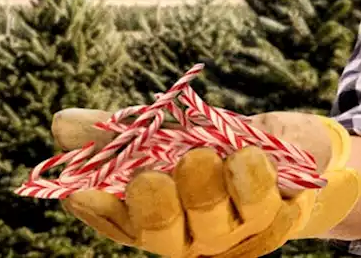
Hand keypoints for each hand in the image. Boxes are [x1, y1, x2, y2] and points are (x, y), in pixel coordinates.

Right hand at [50, 108, 360, 256]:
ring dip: (216, 188)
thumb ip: (126, 132)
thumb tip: (61, 124)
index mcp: (159, 217)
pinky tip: (260, 156)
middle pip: (165, 234)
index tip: (83, 189)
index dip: (102, 211)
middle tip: (155, 174)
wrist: (300, 152)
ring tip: (218, 154)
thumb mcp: (176, 131)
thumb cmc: (224, 145)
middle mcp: (194, 236)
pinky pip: (272, 209)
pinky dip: (263, 180)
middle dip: (160, 206)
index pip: (120, 224)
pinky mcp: (282, 221)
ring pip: (220, 223)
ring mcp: (238, 233)